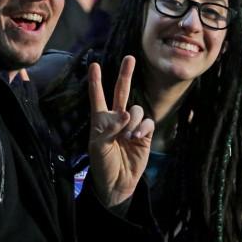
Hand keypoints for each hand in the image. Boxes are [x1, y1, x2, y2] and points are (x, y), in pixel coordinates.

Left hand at [87, 56, 154, 207]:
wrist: (117, 183)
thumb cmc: (102, 165)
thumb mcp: (98, 147)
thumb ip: (109, 128)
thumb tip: (126, 113)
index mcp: (100, 120)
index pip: (98, 97)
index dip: (96, 81)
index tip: (94, 64)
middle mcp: (117, 118)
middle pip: (122, 92)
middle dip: (125, 75)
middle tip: (130, 58)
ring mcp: (132, 125)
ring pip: (136, 109)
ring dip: (132, 121)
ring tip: (127, 137)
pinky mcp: (145, 134)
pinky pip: (147, 122)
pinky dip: (142, 128)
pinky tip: (136, 138)